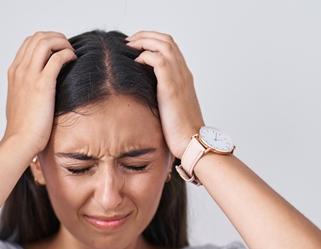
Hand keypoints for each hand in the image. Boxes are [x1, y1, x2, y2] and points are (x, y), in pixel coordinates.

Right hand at [3, 32, 76, 156]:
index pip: (29, 42)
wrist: (19, 142)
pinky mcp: (42, 84)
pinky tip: (73, 61)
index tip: (57, 50)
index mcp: (14, 73)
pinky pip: (57, 57)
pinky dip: (67, 53)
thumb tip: (38, 87)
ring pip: (46, 42)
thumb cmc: (22, 128)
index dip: (46, 40)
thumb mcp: (19, 102)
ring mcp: (29, 76)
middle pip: (38, 37)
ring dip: (62, 42)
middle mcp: (20, 70)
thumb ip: (26, 89)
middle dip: (56, 38)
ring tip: (71, 53)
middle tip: (67, 49)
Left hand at [126, 32, 203, 158]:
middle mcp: (183, 72)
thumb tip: (143, 92)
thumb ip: (159, 94)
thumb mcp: (168, 107)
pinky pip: (159, 61)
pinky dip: (146, 56)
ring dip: (144, 41)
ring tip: (130, 45)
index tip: (136, 45)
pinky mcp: (172, 87)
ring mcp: (179, 78)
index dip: (153, 40)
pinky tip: (136, 62)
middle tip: (130, 40)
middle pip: (167, 40)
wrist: (190, 141)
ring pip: (164, 45)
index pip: (170, 47)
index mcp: (183, 76)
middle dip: (146, 35)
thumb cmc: (178, 130)